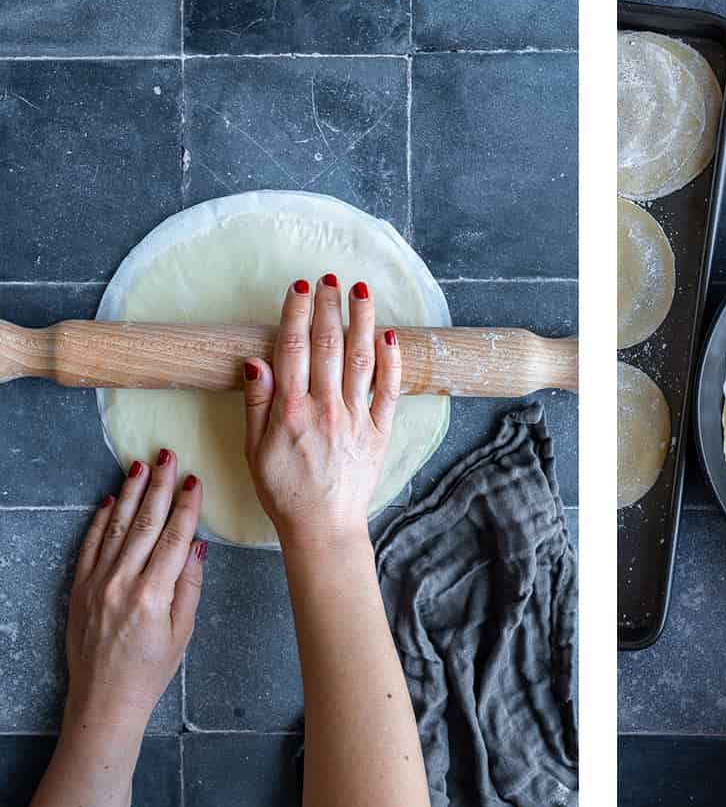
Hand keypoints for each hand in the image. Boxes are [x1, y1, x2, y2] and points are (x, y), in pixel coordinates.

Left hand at [66, 452, 205, 730]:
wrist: (103, 702)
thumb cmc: (149, 673)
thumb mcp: (182, 633)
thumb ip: (189, 587)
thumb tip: (197, 546)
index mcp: (153, 595)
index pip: (175, 537)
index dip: (187, 506)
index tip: (195, 480)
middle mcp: (122, 584)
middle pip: (146, 523)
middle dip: (160, 486)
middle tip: (168, 456)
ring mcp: (97, 584)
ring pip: (117, 527)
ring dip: (131, 493)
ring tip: (141, 466)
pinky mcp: (79, 589)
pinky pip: (90, 546)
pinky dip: (101, 521)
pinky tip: (112, 500)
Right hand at [241, 276, 404, 551]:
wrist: (322, 528)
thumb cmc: (284, 490)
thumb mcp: (254, 450)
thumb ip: (257, 402)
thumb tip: (255, 360)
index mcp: (291, 411)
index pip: (293, 349)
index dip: (296, 313)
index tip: (300, 287)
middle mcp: (326, 408)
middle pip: (328, 345)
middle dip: (329, 306)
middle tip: (329, 278)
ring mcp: (356, 417)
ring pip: (361, 358)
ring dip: (362, 320)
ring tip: (361, 291)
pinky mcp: (379, 430)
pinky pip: (388, 389)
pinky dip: (391, 360)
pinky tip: (389, 335)